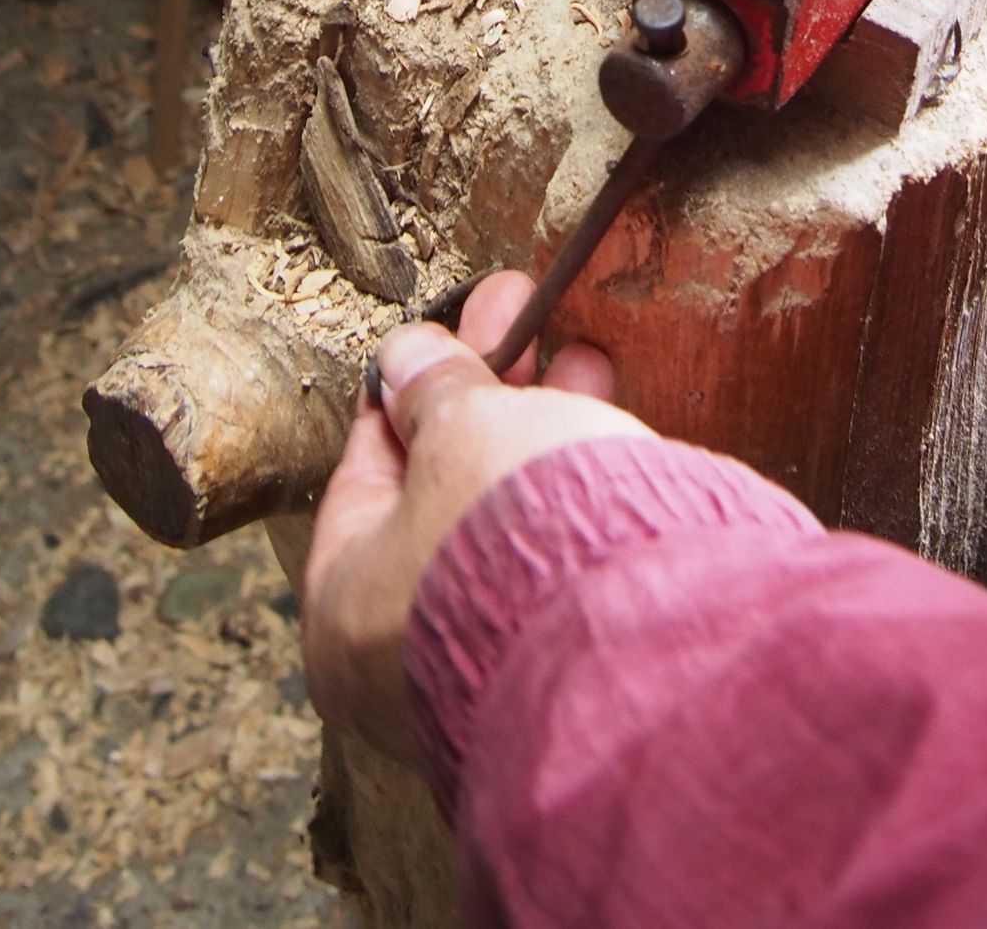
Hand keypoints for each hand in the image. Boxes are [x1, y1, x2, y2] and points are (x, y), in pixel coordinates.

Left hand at [302, 272, 640, 758]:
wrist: (641, 641)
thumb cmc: (515, 543)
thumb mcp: (462, 432)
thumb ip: (434, 388)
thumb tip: (408, 356)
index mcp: (345, 612)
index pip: (365, 475)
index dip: (409, 389)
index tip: (443, 333)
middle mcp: (410, 657)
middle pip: (444, 492)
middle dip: (488, 397)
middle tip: (518, 321)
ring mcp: (496, 665)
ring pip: (513, 518)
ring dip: (544, 428)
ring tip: (584, 354)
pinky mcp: (576, 660)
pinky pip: (566, 555)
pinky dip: (582, 486)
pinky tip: (613, 421)